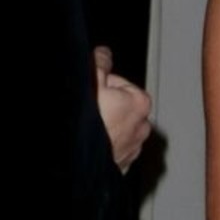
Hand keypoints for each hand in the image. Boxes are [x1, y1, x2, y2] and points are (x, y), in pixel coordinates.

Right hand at [94, 46, 152, 171]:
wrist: (77, 162)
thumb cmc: (86, 123)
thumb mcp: (91, 81)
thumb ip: (100, 63)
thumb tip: (104, 53)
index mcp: (140, 102)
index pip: (118, 83)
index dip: (100, 85)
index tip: (91, 92)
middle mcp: (142, 127)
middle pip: (118, 107)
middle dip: (104, 107)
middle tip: (86, 113)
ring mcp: (133, 148)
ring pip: (116, 129)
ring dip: (104, 128)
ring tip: (87, 130)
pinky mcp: (122, 166)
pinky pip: (112, 150)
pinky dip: (103, 147)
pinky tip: (90, 145)